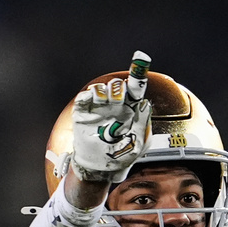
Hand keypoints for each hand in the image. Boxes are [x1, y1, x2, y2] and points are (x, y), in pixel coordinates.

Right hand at [70, 51, 152, 183]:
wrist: (100, 169)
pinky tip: (93, 102)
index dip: (138, 72)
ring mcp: (99, 108)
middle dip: (119, 89)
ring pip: (102, 88)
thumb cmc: (122, 156)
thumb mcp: (139, 144)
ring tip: (106, 106)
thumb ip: (143, 123)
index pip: (136, 88)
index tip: (141, 57)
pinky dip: (89, 95)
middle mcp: (115, 106)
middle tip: (119, 101)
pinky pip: (84, 97)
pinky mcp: (84, 113)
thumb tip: (144, 103)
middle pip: (118, 85)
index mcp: (131, 110)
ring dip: (105, 93)